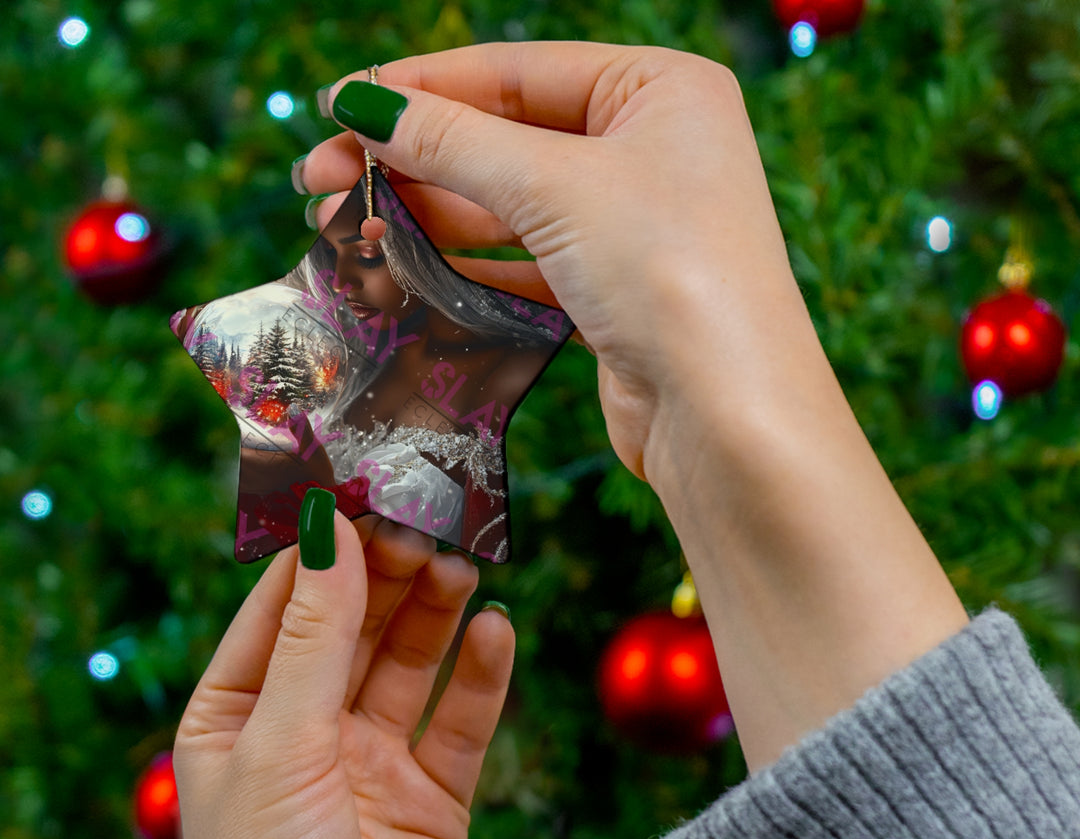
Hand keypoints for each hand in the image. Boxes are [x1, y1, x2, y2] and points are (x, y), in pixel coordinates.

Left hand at [174, 514, 513, 838]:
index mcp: (239, 716)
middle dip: (389, 573)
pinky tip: (498, 632)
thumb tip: (328, 529)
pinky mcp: (433, 798)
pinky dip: (481, 676)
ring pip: (411, 662)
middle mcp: (305, 732)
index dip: (322, 548)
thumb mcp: (280, 747)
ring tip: (465, 562)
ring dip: (436, 612)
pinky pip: (461, 721)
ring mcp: (372, 763)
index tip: (364, 486)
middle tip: (431, 518)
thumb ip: (313, 638)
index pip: (282, 607)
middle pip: (355, 626)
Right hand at [300, 42, 801, 480]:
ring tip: (351, 220)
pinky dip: (467, 263)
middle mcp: (651, 148)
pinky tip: (407, 265)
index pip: (516, 71)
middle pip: (507, 137)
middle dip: (414, 155)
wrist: (726, 414)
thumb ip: (455, 142)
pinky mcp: (614, 291)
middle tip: (321, 176)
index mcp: (659, 89)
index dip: (421, 87)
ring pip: (511, 204)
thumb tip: (364, 105)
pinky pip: (526, 261)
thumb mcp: (555, 186)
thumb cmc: (668, 272)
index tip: (338, 105)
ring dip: (432, 212)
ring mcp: (634, 224)